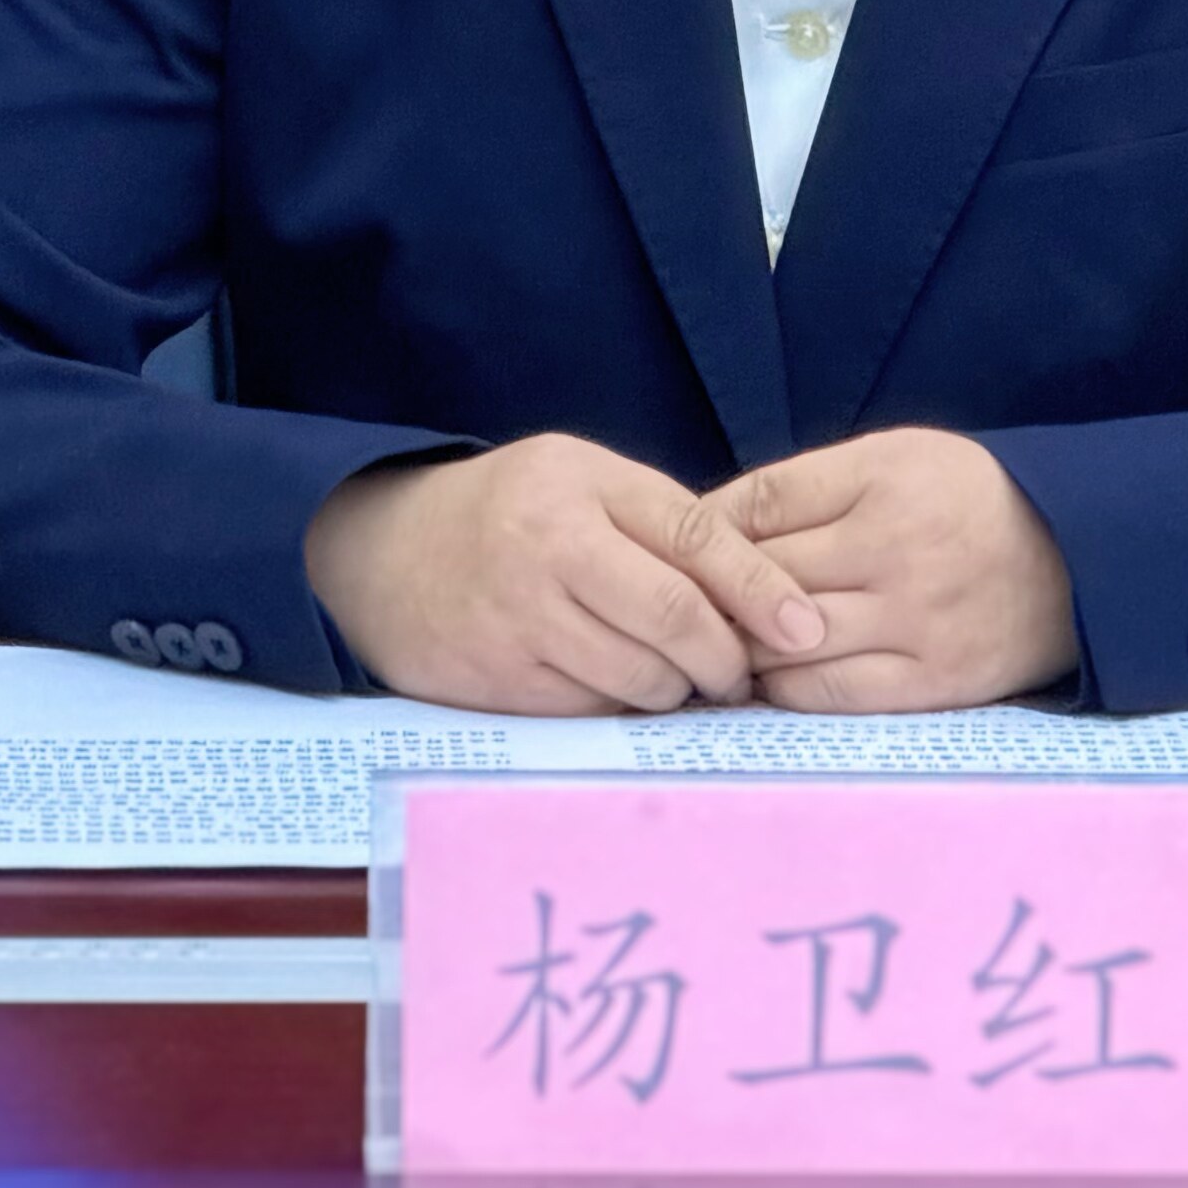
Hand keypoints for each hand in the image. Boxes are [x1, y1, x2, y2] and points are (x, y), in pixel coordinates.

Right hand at [304, 434, 828, 714]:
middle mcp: (551, 546)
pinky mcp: (496, 679)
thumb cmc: (510, 511)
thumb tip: (759, 594)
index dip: (760, 589)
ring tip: (677, 679)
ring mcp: (519, 617)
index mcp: (584, 484)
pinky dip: (620, 706)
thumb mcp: (582, 480)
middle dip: (726, 658)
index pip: (697, 538)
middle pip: (674, 618)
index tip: (806, 628)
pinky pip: (591, 708)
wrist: (381, 552)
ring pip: (639, 675)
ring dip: (677, 689)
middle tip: (740, 674)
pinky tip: (617, 688)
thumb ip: (661, 522)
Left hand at [709, 428, 1079, 711]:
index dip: (704, 530)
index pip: (760, 505)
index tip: (678, 548)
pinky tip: (771, 677)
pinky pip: (829, 695)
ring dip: (741, 648)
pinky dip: (785, 689)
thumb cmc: (968, 499)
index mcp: (884, 482)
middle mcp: (898, 552)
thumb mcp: (893, 457)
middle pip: (764, 580)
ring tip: (720, 645)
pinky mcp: (932, 682)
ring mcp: (915, 624)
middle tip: (679, 607)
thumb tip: (709, 523)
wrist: (1079, 558)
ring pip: (786, 645)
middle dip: (711, 596)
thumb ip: (806, 486)